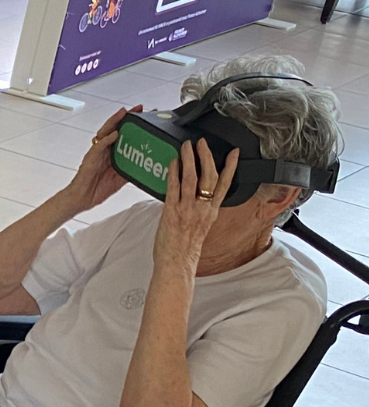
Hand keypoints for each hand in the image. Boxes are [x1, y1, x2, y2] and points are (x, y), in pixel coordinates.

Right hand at [67, 106, 137, 213]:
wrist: (82, 200)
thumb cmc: (97, 189)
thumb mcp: (121, 179)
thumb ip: (132, 169)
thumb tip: (148, 166)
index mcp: (112, 153)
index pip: (125, 134)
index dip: (134, 124)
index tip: (147, 116)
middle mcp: (104, 150)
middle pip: (115, 128)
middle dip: (127, 117)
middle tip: (140, 108)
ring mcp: (97, 153)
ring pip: (106, 132)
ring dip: (115, 121)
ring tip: (125, 113)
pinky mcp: (90, 158)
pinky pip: (99, 146)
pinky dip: (107, 139)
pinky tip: (115, 134)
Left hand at [153, 137, 231, 272]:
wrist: (177, 263)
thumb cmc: (185, 249)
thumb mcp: (201, 227)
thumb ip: (200, 211)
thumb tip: (195, 199)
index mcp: (211, 212)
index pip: (225, 184)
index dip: (231, 167)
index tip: (234, 152)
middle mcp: (202, 208)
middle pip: (210, 176)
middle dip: (206, 156)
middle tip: (202, 142)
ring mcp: (188, 208)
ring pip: (192, 178)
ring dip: (189, 159)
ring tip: (186, 146)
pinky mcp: (172, 211)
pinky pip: (173, 187)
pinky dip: (173, 173)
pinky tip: (172, 163)